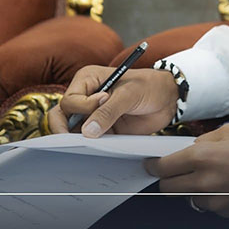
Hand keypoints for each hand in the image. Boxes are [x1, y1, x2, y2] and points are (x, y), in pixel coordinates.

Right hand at [47, 65, 178, 136]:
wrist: (168, 98)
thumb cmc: (149, 86)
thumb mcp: (129, 94)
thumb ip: (109, 111)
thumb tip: (87, 132)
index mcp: (87, 80)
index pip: (70, 100)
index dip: (83, 106)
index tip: (103, 101)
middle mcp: (85, 97)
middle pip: (61, 116)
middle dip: (65, 129)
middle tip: (75, 141)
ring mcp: (92, 115)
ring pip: (71, 131)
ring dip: (77, 140)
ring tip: (93, 144)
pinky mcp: (102, 129)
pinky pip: (88, 141)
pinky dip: (89, 147)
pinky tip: (99, 149)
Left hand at [143, 124, 228, 217]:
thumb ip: (205, 140)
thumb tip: (191, 149)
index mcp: (203, 156)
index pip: (163, 167)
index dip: (153, 165)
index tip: (151, 164)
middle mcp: (205, 181)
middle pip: (168, 188)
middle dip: (168, 178)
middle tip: (176, 170)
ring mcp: (216, 201)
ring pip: (188, 198)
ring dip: (192, 188)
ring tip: (211, 175)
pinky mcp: (228, 212)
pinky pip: (209, 205)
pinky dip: (211, 197)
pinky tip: (228, 184)